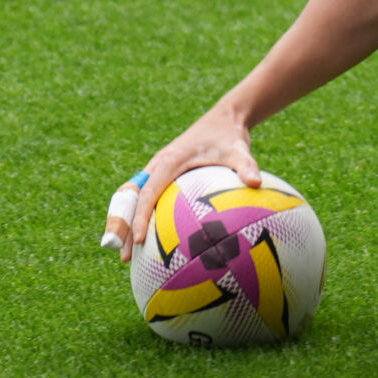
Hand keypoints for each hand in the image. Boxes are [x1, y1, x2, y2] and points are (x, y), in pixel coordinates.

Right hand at [108, 104, 261, 256]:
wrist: (223, 119)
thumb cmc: (229, 136)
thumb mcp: (239, 149)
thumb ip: (246, 166)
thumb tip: (256, 183)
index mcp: (168, 161)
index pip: (148, 193)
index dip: (140, 217)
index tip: (138, 240)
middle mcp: (157, 167)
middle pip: (129, 199)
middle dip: (121, 226)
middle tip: (123, 256)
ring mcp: (157, 172)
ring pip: (132, 201)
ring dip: (126, 225)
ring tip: (128, 257)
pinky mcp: (163, 177)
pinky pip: (146, 200)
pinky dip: (141, 219)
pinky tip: (151, 244)